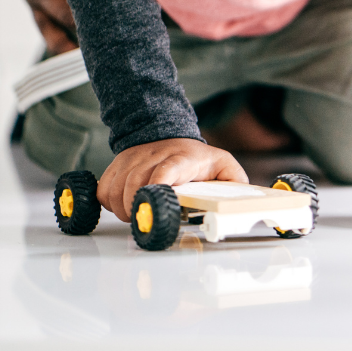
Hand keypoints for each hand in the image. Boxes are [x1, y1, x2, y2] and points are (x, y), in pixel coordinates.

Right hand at [97, 138, 246, 221]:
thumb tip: (246, 200)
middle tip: (148, 218)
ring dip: (124, 210)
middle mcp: (155, 156)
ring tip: (139, 214)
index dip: (159, 184)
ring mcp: (134, 159)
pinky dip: (110, 203)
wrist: (165, 132)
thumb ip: (236, 181)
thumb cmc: (195, 156)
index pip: (168, 168)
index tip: (155, 201)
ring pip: (117, 190)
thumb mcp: (222, 164)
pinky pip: (105, 189)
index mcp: (183, 158)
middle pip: (136, 185)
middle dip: (139, 209)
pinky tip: (125, 205)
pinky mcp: (118, 164)